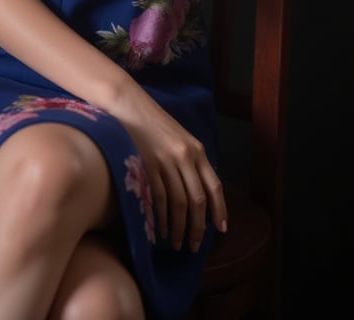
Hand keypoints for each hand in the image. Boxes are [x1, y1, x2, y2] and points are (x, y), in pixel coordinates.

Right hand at [111, 82, 227, 250]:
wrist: (132, 108)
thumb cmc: (157, 124)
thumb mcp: (182, 139)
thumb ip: (192, 162)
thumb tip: (201, 194)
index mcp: (197, 150)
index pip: (214, 185)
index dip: (220, 209)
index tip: (221, 229)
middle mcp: (185, 156)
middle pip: (197, 199)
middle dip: (198, 227)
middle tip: (194, 246)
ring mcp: (166, 161)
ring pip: (179, 202)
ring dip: (179, 227)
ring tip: (178, 243)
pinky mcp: (147, 165)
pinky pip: (158, 197)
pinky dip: (162, 217)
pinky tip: (162, 229)